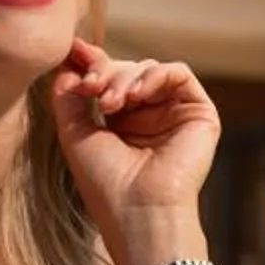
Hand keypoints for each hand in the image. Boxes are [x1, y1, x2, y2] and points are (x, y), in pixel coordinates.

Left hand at [50, 39, 221, 235]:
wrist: (139, 212)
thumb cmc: (105, 184)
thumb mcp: (74, 134)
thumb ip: (67, 97)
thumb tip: (65, 64)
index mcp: (123, 122)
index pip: (110, 79)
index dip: (91, 62)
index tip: (72, 51)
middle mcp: (150, 116)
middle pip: (128, 69)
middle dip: (105, 72)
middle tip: (89, 88)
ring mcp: (175, 114)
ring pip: (150, 69)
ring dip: (124, 77)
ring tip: (109, 103)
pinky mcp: (199, 113)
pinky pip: (179, 73)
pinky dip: (155, 75)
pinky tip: (137, 94)